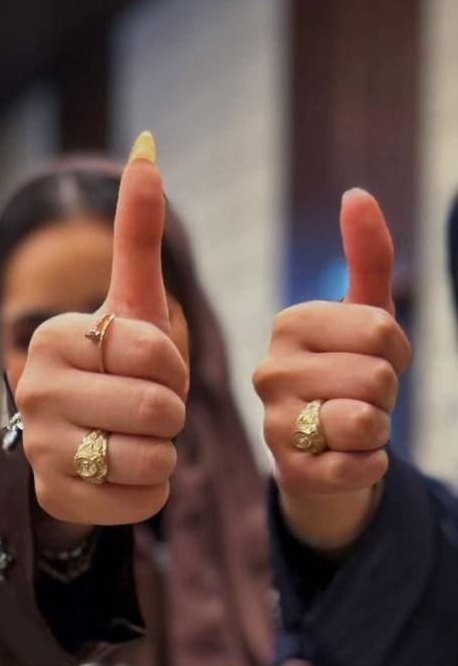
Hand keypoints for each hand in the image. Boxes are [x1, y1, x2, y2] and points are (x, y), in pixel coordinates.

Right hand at [16, 132, 188, 526]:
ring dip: (163, 451)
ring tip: (133, 440)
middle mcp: (33, 390)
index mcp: (53, 338)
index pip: (157, 353)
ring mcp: (40, 450)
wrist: (71, 441)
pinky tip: (123, 472)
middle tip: (146, 410)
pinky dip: (151, 490)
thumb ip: (137, 234)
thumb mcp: (129, 305)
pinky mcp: (56, 498)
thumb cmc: (113, 368)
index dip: (174, 365)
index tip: (150, 369)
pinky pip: (144, 501)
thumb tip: (148, 144)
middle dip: (171, 412)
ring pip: (154, 458)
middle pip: (159, 410)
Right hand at [252, 189, 411, 551]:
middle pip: (376, 376)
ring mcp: (273, 423)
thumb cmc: (347, 376)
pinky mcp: (288, 471)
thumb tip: (357, 194)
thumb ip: (367, 256)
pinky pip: (359, 464)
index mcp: (288, 325)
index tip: (372, 360)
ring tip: (351, 428)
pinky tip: (350, 459)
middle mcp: (269, 370)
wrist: (323, 453)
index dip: (396, 351)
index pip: (380, 329)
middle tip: (361, 399)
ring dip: (378, 430)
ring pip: (365, 420)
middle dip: (387, 394)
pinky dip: (371, 465)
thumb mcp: (363, 316)